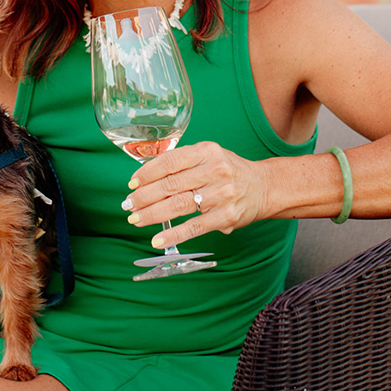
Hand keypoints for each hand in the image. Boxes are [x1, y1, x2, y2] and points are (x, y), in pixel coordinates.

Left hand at [123, 142, 270, 248]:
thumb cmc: (228, 170)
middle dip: (144, 196)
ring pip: (179, 205)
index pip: (170, 161)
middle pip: (171, 184)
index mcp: (207, 151)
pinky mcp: (226, 216)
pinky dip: (173, 234)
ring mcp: (221, 194)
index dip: (147, 173)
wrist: (263, 186)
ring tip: (136, 219)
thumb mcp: (208, 155)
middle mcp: (215, 170)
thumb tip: (145, 175)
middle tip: (128, 204)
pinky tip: (157, 239)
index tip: (132, 183)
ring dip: (152, 214)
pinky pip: (194, 227)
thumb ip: (182, 161)